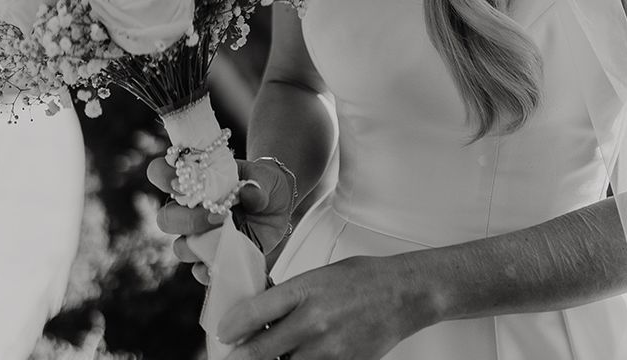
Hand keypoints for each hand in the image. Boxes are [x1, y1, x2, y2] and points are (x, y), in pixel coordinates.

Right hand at [147, 155, 295, 283]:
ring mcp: (199, 236)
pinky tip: (222, 262)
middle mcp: (189, 209)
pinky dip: (208, 269)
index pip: (160, 173)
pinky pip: (199, 270)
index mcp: (195, 180)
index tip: (182, 181)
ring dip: (199, 245)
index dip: (162, 176)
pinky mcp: (212, 257)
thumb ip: (258, 182)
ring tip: (226, 235)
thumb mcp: (267, 176)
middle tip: (217, 215)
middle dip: (187, 220)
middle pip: (166, 218)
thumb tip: (249, 191)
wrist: (278, 206)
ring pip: (180, 247)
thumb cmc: (265, 183)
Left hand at [217, 254, 429, 359]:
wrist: (403, 295)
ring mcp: (327, 350)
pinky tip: (297, 356)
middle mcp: (313, 322)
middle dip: (239, 357)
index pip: (253, 312)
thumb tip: (257, 313)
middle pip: (258, 352)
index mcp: (306, 289)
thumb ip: (289, 296)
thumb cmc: (363, 279)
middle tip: (232, 357)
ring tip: (271, 351)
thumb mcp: (320, 275)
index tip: (223, 332)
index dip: (229, 327)